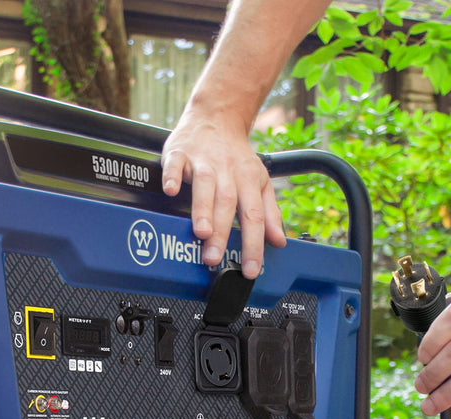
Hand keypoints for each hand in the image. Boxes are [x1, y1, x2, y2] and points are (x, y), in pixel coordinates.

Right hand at [161, 108, 286, 278]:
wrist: (218, 116)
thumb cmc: (237, 157)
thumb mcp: (259, 182)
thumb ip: (269, 213)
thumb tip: (279, 241)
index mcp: (248, 181)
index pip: (254, 217)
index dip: (253, 245)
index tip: (249, 270)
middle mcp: (227, 172)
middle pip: (227, 204)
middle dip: (222, 233)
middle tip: (215, 258)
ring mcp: (203, 161)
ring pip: (204, 186)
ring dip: (203, 209)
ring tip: (201, 233)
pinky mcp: (180, 152)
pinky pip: (176, 164)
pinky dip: (173, 176)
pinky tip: (170, 190)